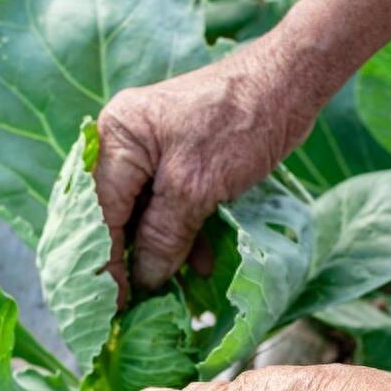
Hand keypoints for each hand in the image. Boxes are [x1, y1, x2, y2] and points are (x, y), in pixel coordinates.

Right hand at [94, 0, 390, 298]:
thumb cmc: (240, 125)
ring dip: (162, 253)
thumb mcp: (196, 188)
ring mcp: (156, 151)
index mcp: (118, 138)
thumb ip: (164, 236)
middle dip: (131, 261)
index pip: (99, 214)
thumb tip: (144, 281)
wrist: (291, 83)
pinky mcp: (184, 161)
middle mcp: (128, 142)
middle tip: (135, 306)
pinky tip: (200, 265)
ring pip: (147, 215)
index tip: (114, 308)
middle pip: (117, 215)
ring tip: (171, 293)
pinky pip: (172, 207)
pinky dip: (185, 235)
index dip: (106, 264)